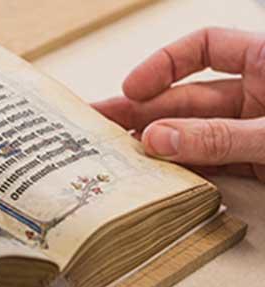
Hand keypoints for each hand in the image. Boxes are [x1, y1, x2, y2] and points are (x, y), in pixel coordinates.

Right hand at [93, 27, 264, 181]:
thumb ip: (219, 136)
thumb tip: (160, 139)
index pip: (206, 46)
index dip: (164, 64)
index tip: (132, 88)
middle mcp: (259, 93)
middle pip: (189, 97)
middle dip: (145, 113)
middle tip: (103, 126)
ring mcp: (255, 129)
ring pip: (195, 133)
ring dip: (159, 145)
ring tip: (120, 154)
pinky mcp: (257, 162)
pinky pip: (212, 162)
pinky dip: (184, 170)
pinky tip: (156, 173)